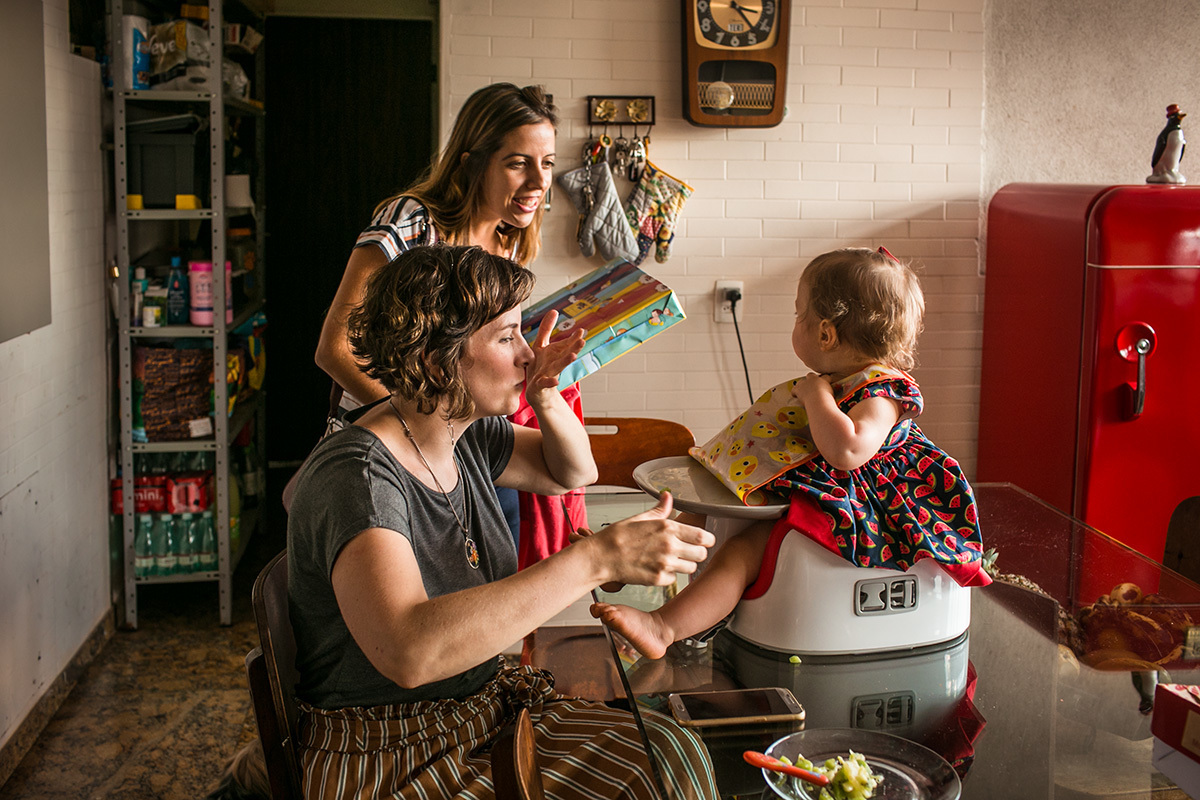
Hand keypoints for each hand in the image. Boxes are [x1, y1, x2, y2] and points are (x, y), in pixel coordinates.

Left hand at [525, 310, 585, 399]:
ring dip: (566, 361)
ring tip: (573, 356)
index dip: (573, 338)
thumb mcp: (541, 346)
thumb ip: (546, 329)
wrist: (536, 392)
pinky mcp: (540, 385)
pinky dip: (550, 382)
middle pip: (566, 354)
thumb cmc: (541, 367)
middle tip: (583, 340)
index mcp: (556, 354)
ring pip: (558, 366)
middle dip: (574, 347)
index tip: (581, 330)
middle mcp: (555, 363)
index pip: (567, 344)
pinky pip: (545, 383)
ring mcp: (549, 374)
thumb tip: (555, 310)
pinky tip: (556, 381)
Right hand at [589, 493, 714, 586]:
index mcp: (668, 528)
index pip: (703, 536)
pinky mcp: (658, 579)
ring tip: (672, 560)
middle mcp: (670, 546)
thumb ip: (660, 509)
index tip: (705, 541)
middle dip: (698, 554)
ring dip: (685, 565)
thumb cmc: (618, 537)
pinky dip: (669, 575)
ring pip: (691, 569)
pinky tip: (658, 568)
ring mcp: (665, 564)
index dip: (707, 540)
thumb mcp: (640, 517)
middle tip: (689, 552)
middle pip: (702, 554)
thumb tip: (667, 496)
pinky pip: (674, 579)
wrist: (602, 556)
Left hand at [791, 372, 833, 407]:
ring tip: (803, 391)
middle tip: (813, 386)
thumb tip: (835, 397)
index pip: (825, 376)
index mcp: (824, 379)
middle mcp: (814, 379)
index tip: (825, 383)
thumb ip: (832, 393)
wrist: (818, 401)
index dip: (825, 379)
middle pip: (811, 375)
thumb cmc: (828, 400)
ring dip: (802, 385)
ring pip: (801, 382)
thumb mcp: (833, 394)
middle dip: (811, 379)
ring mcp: (805, 383)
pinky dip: (794, 393)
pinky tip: (795, 396)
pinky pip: (794, 390)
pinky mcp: (798, 389)